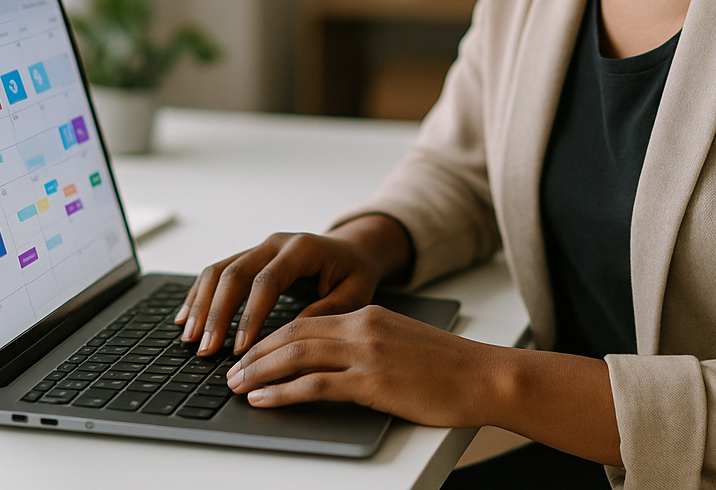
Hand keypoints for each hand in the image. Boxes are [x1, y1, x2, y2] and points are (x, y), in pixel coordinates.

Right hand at [173, 214, 412, 355]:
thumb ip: (324, 313)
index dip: (250, 315)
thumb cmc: (355, 275)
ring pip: (219, 271)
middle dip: (217, 314)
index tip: (241, 348)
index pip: (267, 281)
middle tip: (206, 349)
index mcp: (302, 249)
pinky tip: (186, 318)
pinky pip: (217, 273)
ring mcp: (259, 248)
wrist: (353, 251)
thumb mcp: (354, 295)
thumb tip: (290, 339)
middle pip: (235, 273)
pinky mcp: (249, 258)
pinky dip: (199, 295)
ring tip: (190, 338)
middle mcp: (275, 244)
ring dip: (201, 305)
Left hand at [225, 304, 505, 428]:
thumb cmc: (449, 368)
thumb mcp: (402, 343)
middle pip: (294, 334)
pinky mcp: (372, 381)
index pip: (307, 320)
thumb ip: (369, 344)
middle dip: (256, 352)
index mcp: (369, 315)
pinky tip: (263, 399)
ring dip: (259, 370)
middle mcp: (363, 327)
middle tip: (231, 369)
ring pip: (297, 355)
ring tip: (236, 385)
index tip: (250, 351)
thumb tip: (335, 363)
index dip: (272, 336)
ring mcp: (367, 353)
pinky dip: (282, 392)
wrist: (484, 376)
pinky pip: (314, 385)